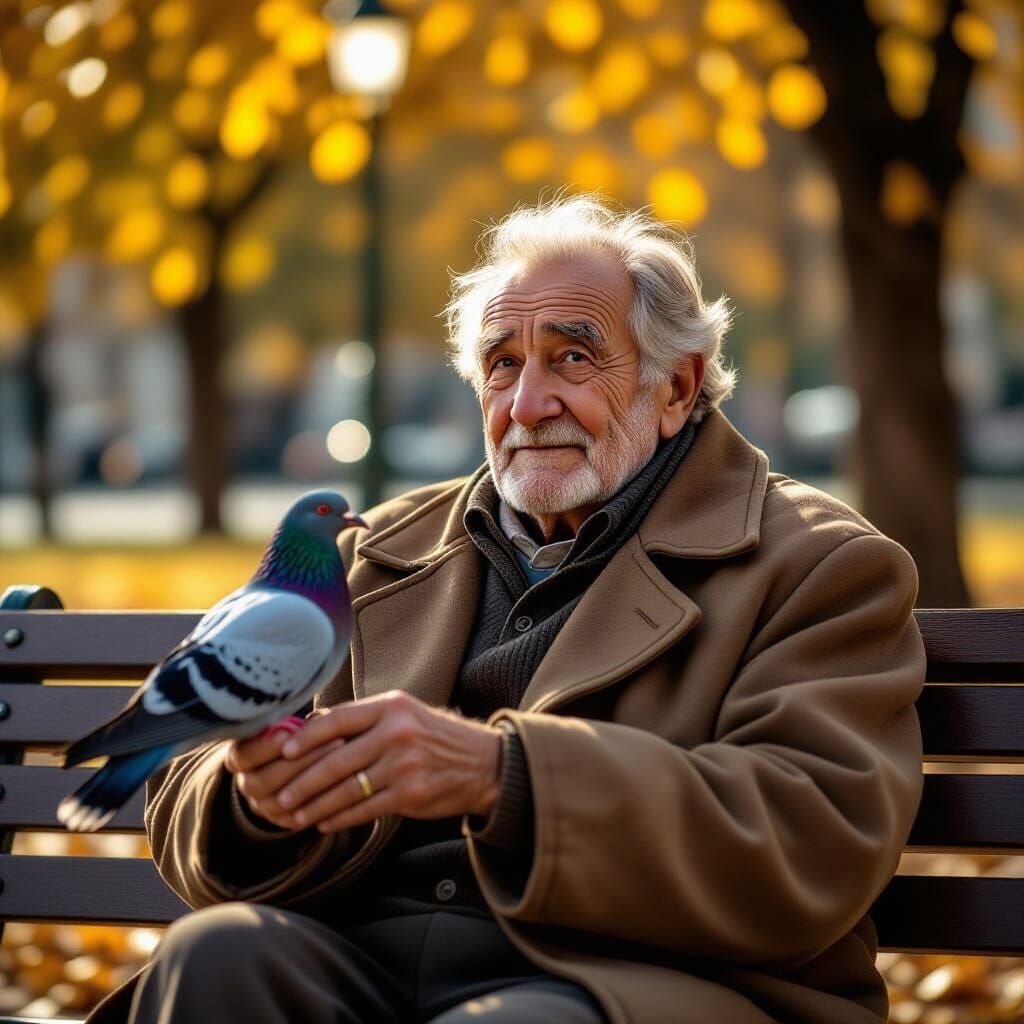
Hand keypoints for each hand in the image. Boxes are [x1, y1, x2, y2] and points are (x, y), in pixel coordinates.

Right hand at [224, 724, 344, 829]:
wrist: (292, 766)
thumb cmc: (293, 733)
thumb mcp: (286, 723)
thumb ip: (290, 723)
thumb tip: (312, 718)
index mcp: (239, 758)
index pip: (242, 757)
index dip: (264, 747)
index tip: (286, 733)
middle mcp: (246, 784)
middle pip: (262, 781)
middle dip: (299, 762)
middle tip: (333, 741)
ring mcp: (263, 806)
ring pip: (281, 801)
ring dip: (313, 780)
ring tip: (342, 759)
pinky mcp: (284, 820)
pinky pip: (299, 817)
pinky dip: (321, 800)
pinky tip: (344, 782)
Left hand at [269, 691, 501, 833]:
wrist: (482, 763)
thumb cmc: (434, 737)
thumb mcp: (405, 714)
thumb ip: (365, 720)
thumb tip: (311, 727)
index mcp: (391, 707)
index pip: (338, 718)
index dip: (307, 736)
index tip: (283, 751)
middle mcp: (397, 732)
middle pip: (337, 759)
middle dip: (303, 781)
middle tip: (278, 795)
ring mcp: (404, 764)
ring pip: (347, 789)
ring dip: (316, 806)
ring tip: (295, 815)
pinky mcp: (411, 794)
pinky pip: (365, 809)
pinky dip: (341, 818)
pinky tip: (325, 823)